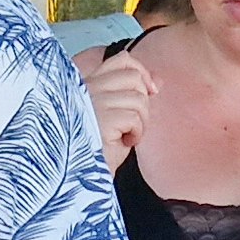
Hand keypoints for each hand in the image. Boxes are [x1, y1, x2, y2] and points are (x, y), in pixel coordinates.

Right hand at [79, 49, 153, 171]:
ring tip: (126, 136)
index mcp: (86, 85)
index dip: (142, 72)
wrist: (81, 179)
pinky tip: (124, 143)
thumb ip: (133, 96)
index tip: (150, 92)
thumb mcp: (118, 118)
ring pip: (138, 98)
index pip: (121, 60)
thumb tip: (158, 81)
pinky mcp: (101, 119)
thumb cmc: (95, 151)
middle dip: (143, 101)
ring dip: (141, 121)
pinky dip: (137, 133)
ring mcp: (92, 102)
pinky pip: (135, 117)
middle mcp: (86, 89)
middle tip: (132, 124)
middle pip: (133, 76)